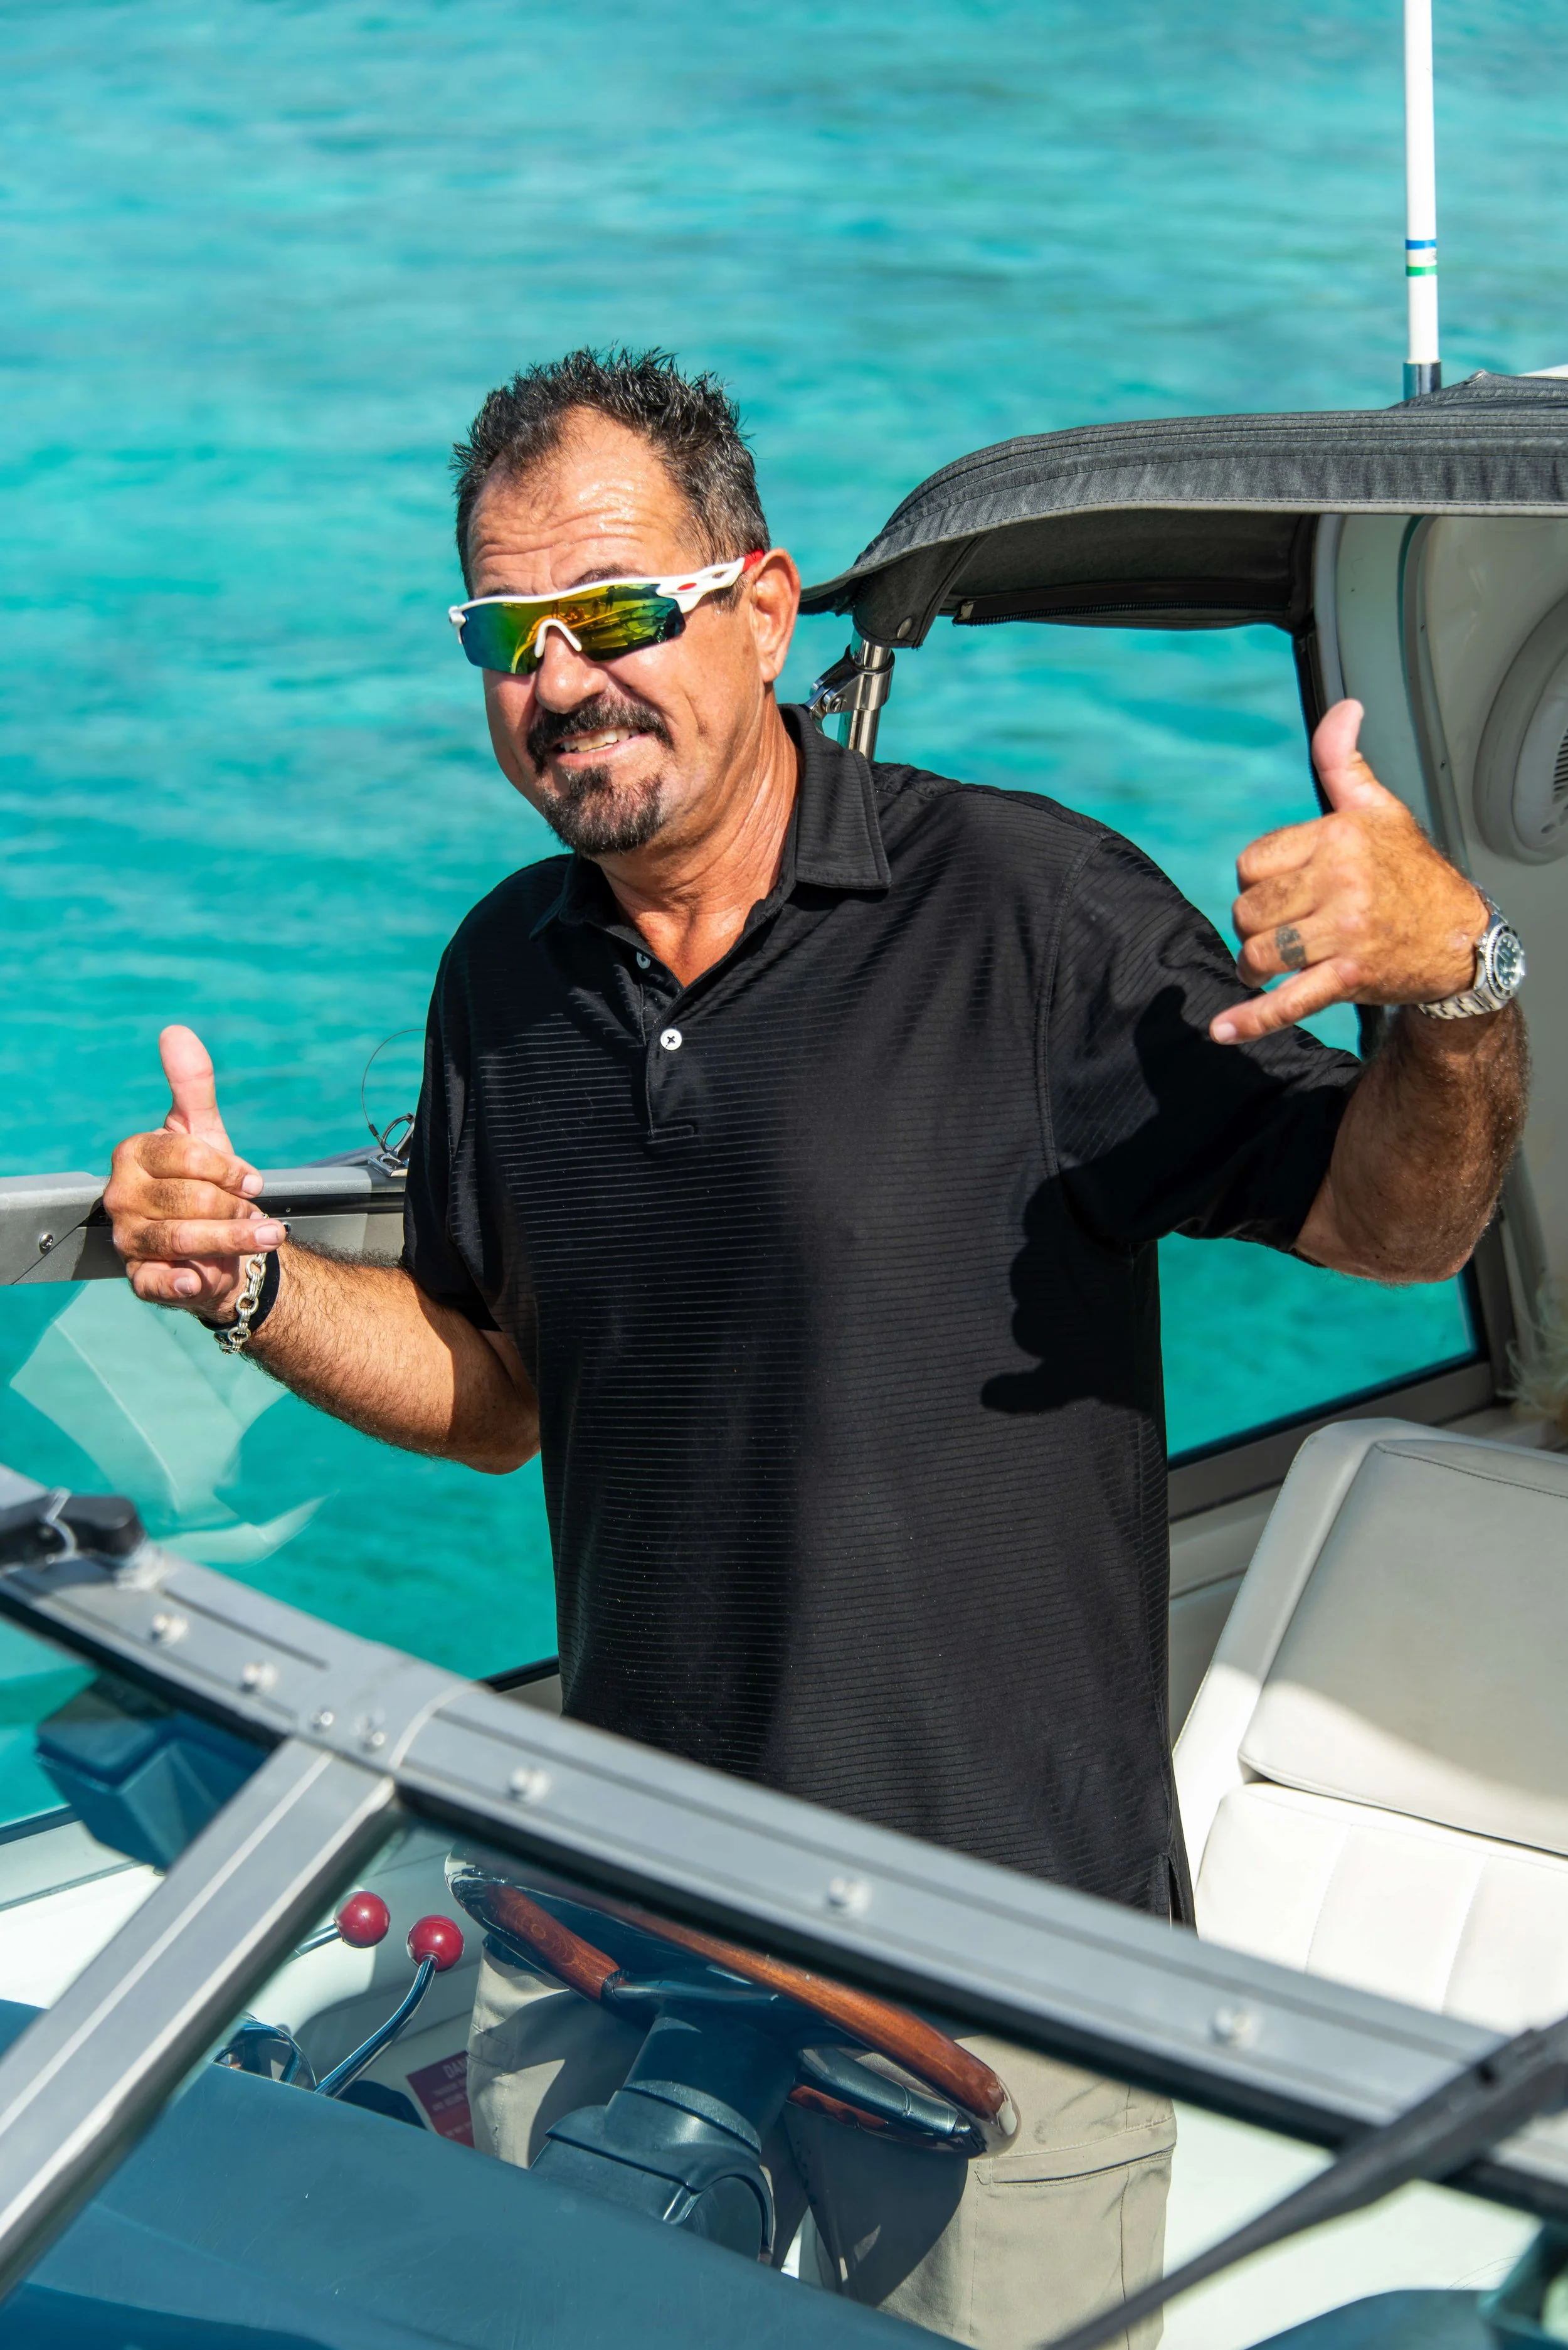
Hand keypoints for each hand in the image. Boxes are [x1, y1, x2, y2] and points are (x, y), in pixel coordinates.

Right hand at [104, 1027, 284, 1313]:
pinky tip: (197, 1280)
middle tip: (254, 1213)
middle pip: (190, 1198)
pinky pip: (155, 1281)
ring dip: (232, 1239)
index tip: (253, 1181)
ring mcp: (128, 1238)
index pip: (186, 1156)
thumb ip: (191, 1086)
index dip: (228, 1169)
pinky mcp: (140, 1277)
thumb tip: (176, 1032)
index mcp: (133, 1154)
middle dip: (234, 1207)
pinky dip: (178, 1283)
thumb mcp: (204, 1132)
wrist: (221, 1243)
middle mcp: (122, 1196)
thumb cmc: (208, 1184)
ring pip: (183, 1237)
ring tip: (267, 1236)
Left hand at [1211, 700, 1488, 1044]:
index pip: (1251, 864)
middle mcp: (1341, 881)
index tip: (1281, 890)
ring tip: (1267, 965)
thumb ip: (1344, 762)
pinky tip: (1223, 1030)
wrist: (1460, 937)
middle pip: (1249, 910)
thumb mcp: (1380, 809)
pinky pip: (1291, 1000)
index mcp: (1339, 838)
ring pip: (1260, 951)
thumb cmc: (1411, 872)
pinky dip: (1254, 1019)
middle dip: (1253, 925)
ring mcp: (1346, 932)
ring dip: (1254, 965)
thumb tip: (1343, 708)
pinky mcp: (1350, 978)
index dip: (1256, 882)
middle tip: (1279, 929)